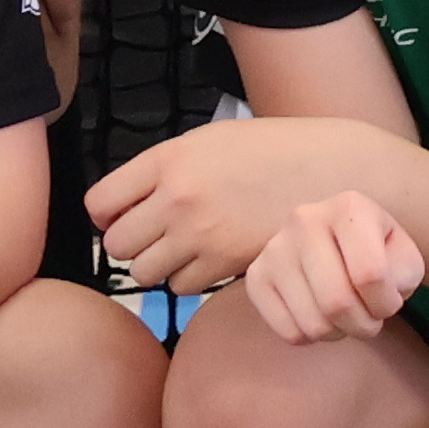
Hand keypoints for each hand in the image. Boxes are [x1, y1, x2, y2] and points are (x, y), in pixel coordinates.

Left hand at [87, 114, 391, 293]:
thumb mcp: (210, 140)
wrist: (329, 170)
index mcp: (168, 159)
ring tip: (182, 249)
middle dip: (130, 243)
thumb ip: (166, 167)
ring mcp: (200, 234)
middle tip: (154, 236)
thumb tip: (127, 199)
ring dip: (157, 265)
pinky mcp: (224, 263)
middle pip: (117, 245)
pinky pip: (181, 287)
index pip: (99, 203)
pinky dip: (188, 278)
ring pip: (145, 272)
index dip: (106, 214)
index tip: (120, 216)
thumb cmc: (270, 151)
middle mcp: (177, 198)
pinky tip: (208, 259)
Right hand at [239, 195, 428, 346]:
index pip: (370, 273)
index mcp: (348, 207)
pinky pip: (288, 331)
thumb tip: (379, 289)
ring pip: (313, 323)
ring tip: (345, 316)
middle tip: (369, 320)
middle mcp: (304, 220)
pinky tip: (319, 315)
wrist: (336, 244)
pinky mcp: (256, 277)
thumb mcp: (403, 257)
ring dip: (339, 333)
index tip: (390, 303)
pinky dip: (311, 337)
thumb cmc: (376, 253)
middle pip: (336, 302)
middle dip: (363, 325)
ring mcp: (274, 249)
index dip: (386, 303)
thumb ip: (403, 273)